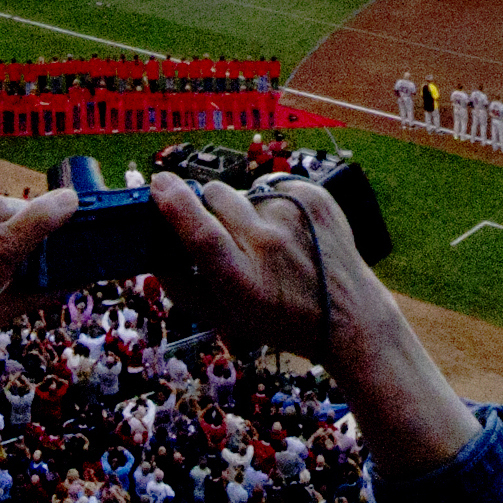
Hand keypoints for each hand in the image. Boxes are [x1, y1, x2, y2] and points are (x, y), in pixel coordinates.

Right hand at [155, 171, 476, 479]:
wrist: (349, 316)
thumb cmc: (279, 319)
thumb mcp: (224, 318)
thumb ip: (181, 286)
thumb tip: (153, 251)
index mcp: (242, 280)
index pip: (202, 232)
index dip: (176, 204)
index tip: (159, 184)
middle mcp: (269, 245)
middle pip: (217, 196)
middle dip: (206, 204)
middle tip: (222, 229)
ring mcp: (296, 217)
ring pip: (244, 192)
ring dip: (242, 209)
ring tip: (266, 241)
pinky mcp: (316, 198)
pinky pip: (273, 187)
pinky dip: (272, 204)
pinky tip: (289, 232)